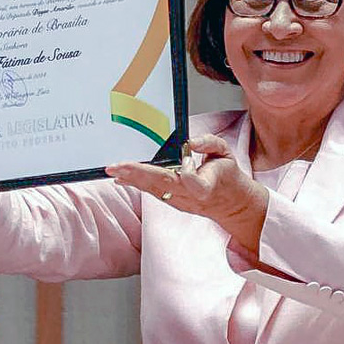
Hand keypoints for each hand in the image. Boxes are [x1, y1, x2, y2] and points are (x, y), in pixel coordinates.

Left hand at [105, 134, 268, 253]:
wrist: (230, 202)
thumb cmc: (226, 176)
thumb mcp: (226, 153)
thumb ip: (210, 143)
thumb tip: (191, 141)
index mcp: (207, 186)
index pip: (192, 180)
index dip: (187, 171)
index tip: (186, 160)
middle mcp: (189, 197)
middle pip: (161, 185)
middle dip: (137, 174)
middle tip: (116, 167)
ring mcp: (178, 201)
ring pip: (152, 189)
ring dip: (130, 179)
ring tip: (113, 170)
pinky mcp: (171, 201)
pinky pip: (151, 191)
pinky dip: (134, 184)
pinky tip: (120, 178)